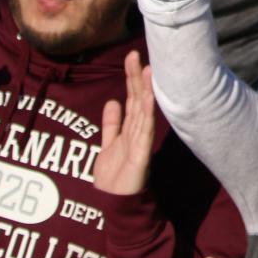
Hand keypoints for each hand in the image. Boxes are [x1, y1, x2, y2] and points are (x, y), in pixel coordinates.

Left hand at [92, 51, 155, 194]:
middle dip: (136, 77)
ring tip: (147, 69)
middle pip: (138, 99)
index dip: (131, 78)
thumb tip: (113, 101)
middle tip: (135, 54)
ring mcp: (141, 141)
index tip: (131, 58)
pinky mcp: (141, 153)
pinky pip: (144, 130)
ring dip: (145, 90)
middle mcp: (138, 131)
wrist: (115, 203)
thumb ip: (111, 124)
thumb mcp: (108, 145)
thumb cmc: (114, 177)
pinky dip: (147, 113)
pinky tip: (149, 98)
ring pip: (143, 111)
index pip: (132, 97)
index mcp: (130, 128)